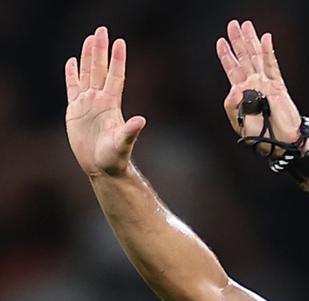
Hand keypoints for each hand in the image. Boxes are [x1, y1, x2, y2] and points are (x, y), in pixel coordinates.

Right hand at [64, 27, 145, 177]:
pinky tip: (72, 61)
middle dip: (100, 49)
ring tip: (90, 38)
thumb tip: (141, 121)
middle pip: (100, 69)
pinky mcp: (75, 110)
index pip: (115, 76)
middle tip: (102, 30)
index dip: (117, 59)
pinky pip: (72, 87)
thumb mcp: (123, 143)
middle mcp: (100, 100)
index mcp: (111, 104)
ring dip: (88, 56)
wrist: (101, 166)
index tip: (120, 42)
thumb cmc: (115, 157)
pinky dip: (71, 74)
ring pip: (87, 74)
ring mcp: (87, 103)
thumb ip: (130, 132)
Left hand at [215, 19, 303, 153]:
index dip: (226, 56)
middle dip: (237, 41)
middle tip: (233, 25)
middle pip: (244, 58)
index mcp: (242, 95)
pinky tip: (266, 39)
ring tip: (246, 25)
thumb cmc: (262, 137)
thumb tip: (235, 87)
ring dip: (251, 41)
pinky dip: (268, 52)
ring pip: (257, 58)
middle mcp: (254, 86)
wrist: (282, 144)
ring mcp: (266, 85)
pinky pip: (273, 66)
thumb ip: (232, 104)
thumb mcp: (238, 122)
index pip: (232, 70)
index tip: (220, 42)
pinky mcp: (278, 87)